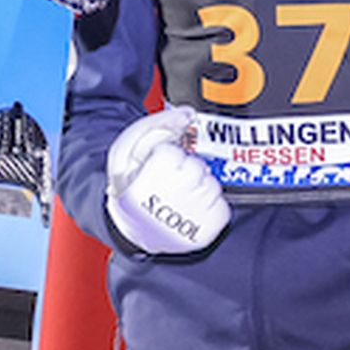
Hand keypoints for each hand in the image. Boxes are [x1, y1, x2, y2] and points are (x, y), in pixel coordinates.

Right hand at [105, 108, 229, 255]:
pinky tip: (195, 206)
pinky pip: (222, 208)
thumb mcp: (127, 148)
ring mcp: (185, 222)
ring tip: (182, 193)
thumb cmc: (129, 185)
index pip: (172, 154)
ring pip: (211, 186)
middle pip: (195, 168)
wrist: (131, 226)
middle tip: (171, 177)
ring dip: (200, 184)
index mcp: (142, 185)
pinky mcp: (201, 235)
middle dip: (185, 167)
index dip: (165, 154)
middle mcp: (166, 206)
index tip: (157, 164)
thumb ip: (156, 124)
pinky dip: (213, 204)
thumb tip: (187, 114)